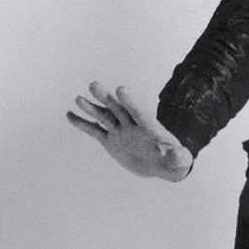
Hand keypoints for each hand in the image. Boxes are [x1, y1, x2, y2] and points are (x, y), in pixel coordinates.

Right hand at [67, 83, 193, 180]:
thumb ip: (178, 157)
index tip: (121, 90)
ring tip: (78, 99)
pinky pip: (94, 131)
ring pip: (104, 116)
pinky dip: (82, 124)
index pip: (139, 112)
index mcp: (150, 127)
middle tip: (94, 85)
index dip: (131, 102)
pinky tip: (69, 115)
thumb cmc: (173, 160)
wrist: (161, 164)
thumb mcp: (179, 160)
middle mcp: (132, 125)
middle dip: (107, 98)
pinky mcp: (110, 140)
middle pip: (118, 109)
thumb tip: (177, 155)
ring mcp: (120, 131)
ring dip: (91, 108)